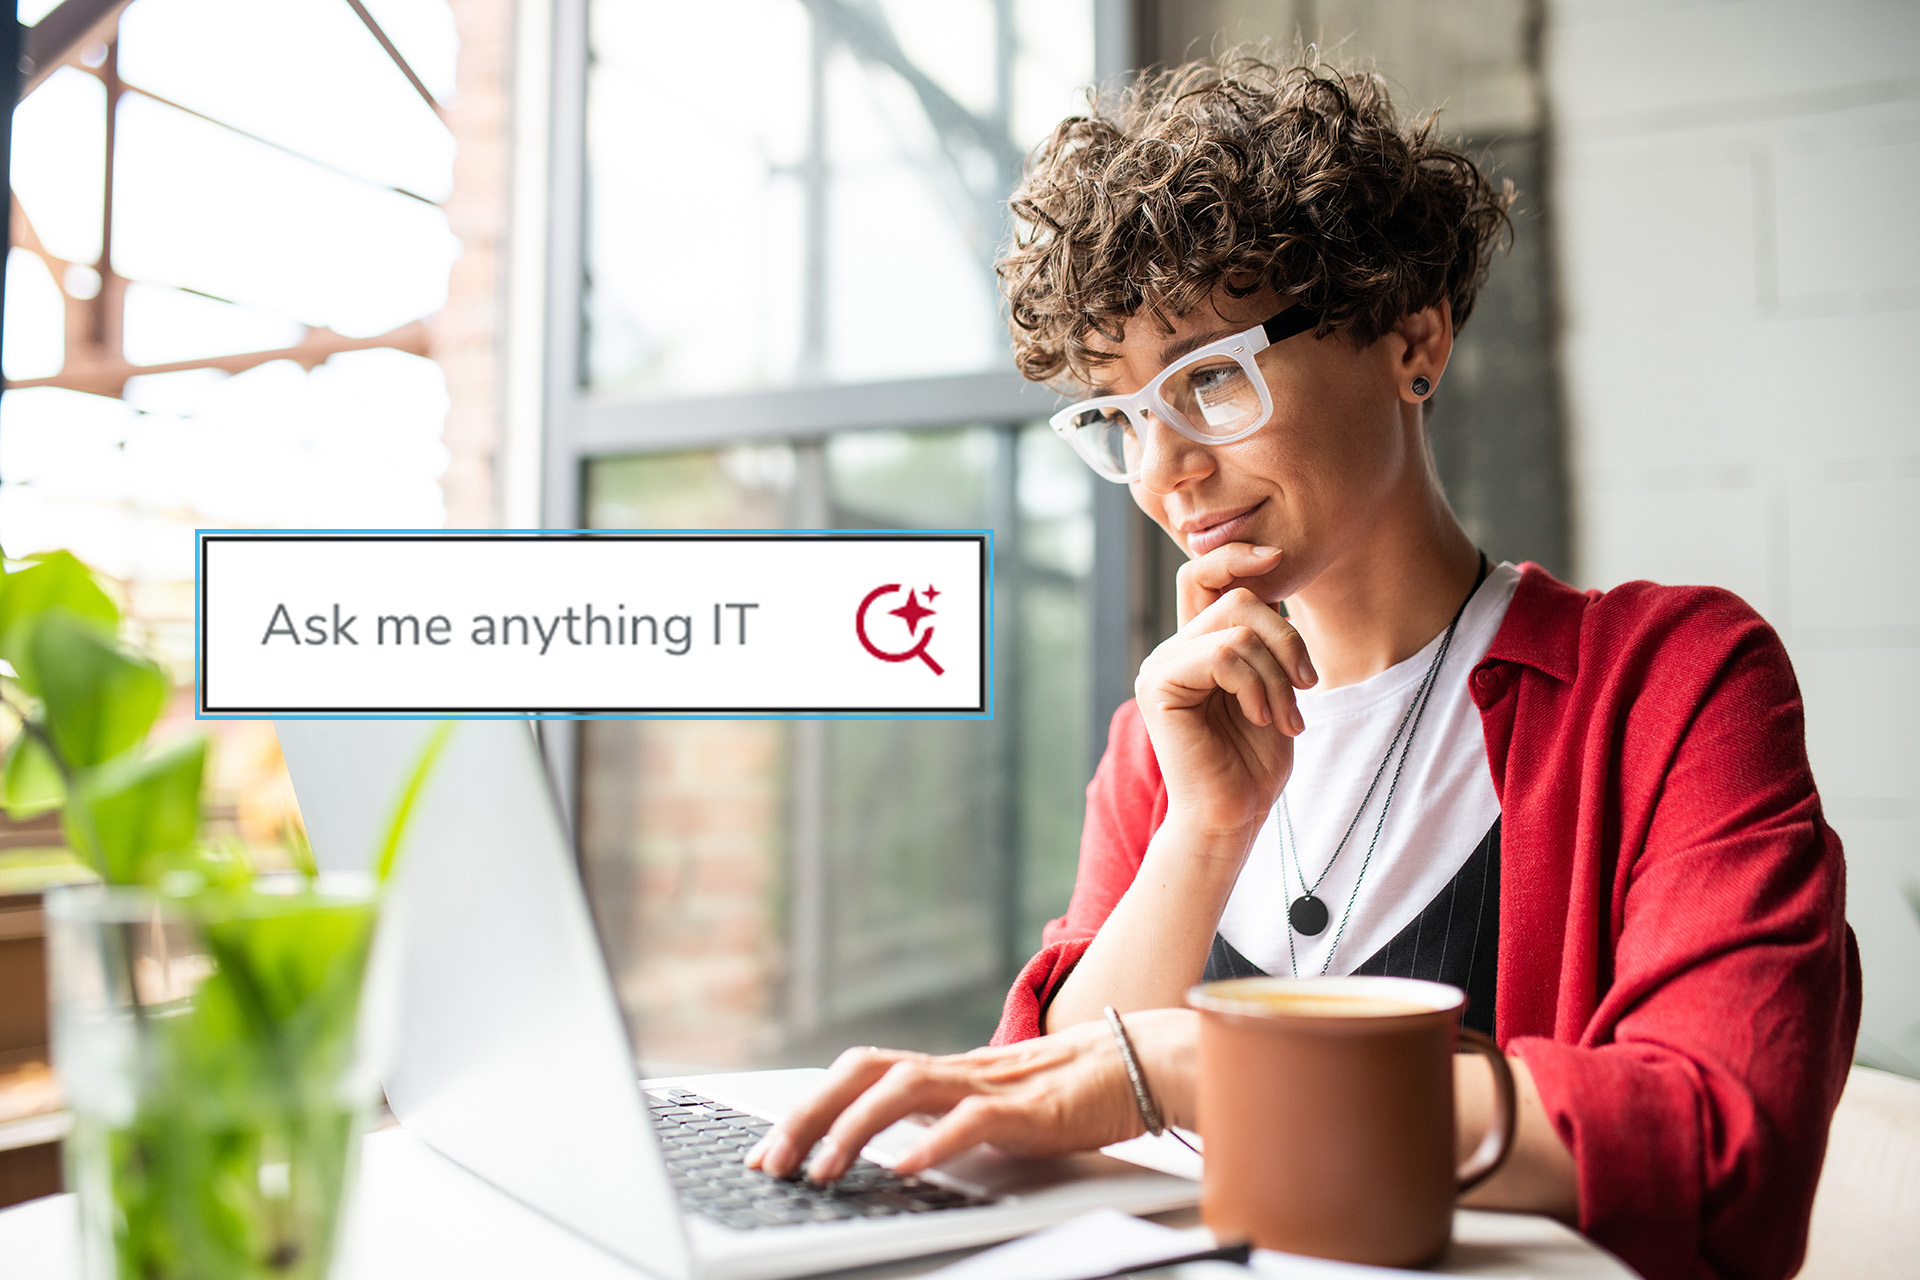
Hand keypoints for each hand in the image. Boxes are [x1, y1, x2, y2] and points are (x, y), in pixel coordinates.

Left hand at [744, 1010, 1197, 1182]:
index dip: (806, 1107)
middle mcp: (955, 1070)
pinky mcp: (1026, 1108)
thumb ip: (940, 1120)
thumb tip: (885, 1150)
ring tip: (824, 1171)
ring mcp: (989, 1085)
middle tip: (771, 1162)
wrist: (1138, 1065)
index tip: (767, 1151)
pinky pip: (971, 1121)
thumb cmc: (1066, 1094)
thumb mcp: (987, 1109)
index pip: (857, 1075)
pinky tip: (904, 1167)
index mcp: (941, 1072)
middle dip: (808, 1115)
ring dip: (853, 1129)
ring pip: (903, 1089)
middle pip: (862, 1071)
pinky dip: (933, 1142)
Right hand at [1136, 545, 1315, 838]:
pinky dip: (1256, 685)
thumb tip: (1274, 576)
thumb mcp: (1273, 684)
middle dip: (1287, 639)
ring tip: (1284, 716)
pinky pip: (1222, 654)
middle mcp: (1173, 648)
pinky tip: (1261, 718)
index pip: (1203, 574)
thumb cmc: (1255, 760)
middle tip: (1306, 687)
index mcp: (1197, 644)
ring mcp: (1160, 665)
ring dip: (1277, 673)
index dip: (1237, 555)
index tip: (1279, 556)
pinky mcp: (1158, 685)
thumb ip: (1265, 637)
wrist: (1233, 815)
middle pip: (1236, 597)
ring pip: (1237, 626)